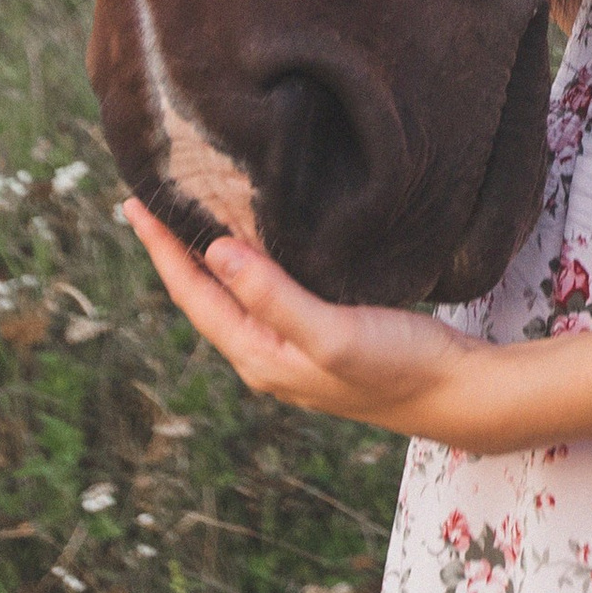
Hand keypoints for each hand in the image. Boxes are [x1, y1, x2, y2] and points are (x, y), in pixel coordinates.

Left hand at [119, 198, 492, 438]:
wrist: (456, 392)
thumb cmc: (398, 367)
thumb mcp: (331, 333)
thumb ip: (273, 297)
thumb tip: (215, 253)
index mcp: (260, 356)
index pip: (194, 296)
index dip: (162, 249)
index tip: (135, 204)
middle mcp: (267, 354)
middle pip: (205, 295)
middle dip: (175, 250)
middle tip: (151, 199)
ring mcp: (293, 347)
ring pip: (234, 294)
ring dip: (207, 255)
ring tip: (188, 213)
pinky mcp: (321, 333)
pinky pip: (266, 291)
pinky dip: (248, 261)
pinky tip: (256, 240)